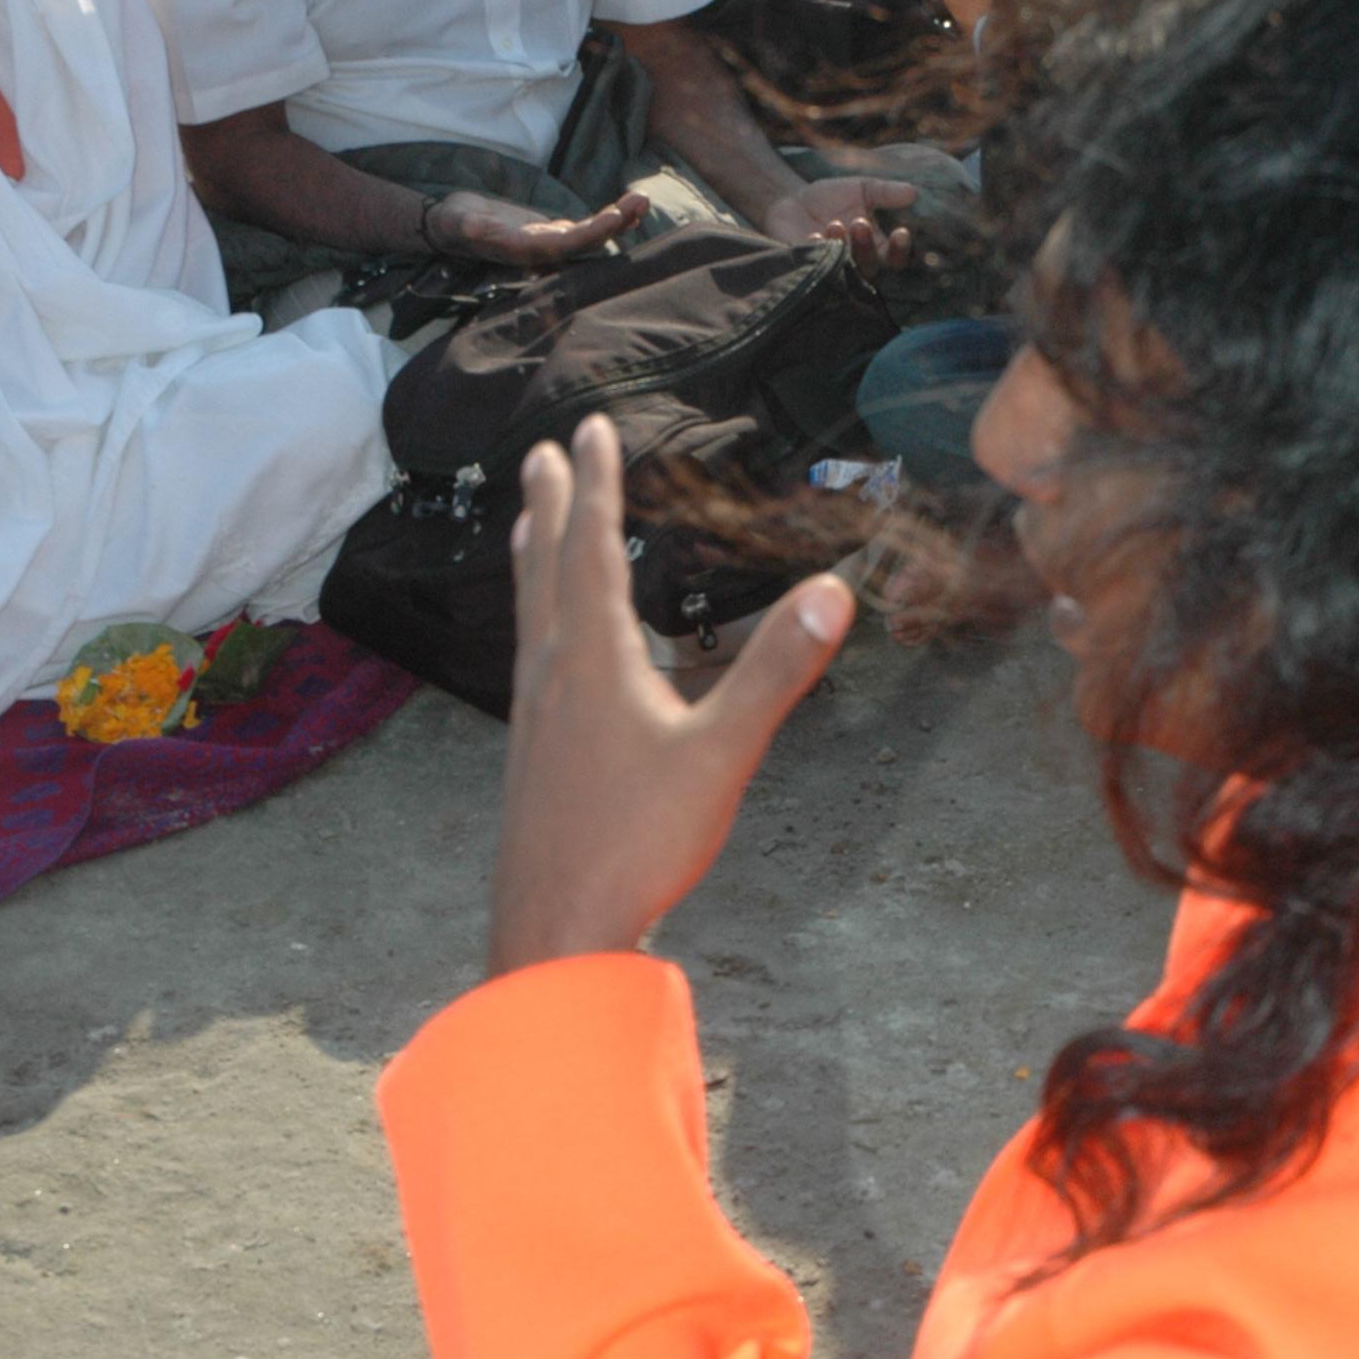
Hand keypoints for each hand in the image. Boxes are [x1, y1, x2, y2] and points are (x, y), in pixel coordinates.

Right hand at [425, 187, 650, 268]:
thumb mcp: (458, 222)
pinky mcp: (552, 233)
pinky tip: (629, 208)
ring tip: (641, 200)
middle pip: (587, 242)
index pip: (565, 245)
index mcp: (526, 250)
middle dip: (615, 223)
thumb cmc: (453, 224)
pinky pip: (587, 228)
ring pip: (592, 235)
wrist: (451, 228)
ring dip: (618, 220)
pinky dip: (609, 218)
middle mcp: (544, 252)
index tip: (614, 216)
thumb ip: (469, 227)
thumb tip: (473, 227)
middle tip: (640, 201)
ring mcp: (551, 243)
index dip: (591, 233)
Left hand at [490, 414, 854, 969]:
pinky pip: (530, 663)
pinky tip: (546, 653)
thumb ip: (775, 672)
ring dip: (532, 560)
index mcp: (595, 660)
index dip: (596, 485)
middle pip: (546, 570)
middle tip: (540, 456)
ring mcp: (533, 719)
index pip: (593, 550)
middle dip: (550, 508)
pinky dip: (535, 623)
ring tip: (525, 526)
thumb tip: (832, 591)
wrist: (555, 928)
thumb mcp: (720, 756)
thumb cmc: (636, 845)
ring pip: (530, 616)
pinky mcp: (530, 758)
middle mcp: (553, 677)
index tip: (591, 429)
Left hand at [761, 176, 916, 274]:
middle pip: (871, 270)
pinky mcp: (806, 270)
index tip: (901, 232)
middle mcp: (856, 264)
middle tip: (859, 223)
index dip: (900, 250)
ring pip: (844, 271)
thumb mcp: (861, 188)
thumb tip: (913, 192)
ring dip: (843, 247)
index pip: (895, 259)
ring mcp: (832, 270)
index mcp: (875, 247)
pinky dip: (816, 252)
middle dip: (866, 247)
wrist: (791, 200)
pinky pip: (814, 270)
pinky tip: (814, 236)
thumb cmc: (831, 198)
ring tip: (834, 223)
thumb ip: (885, 192)